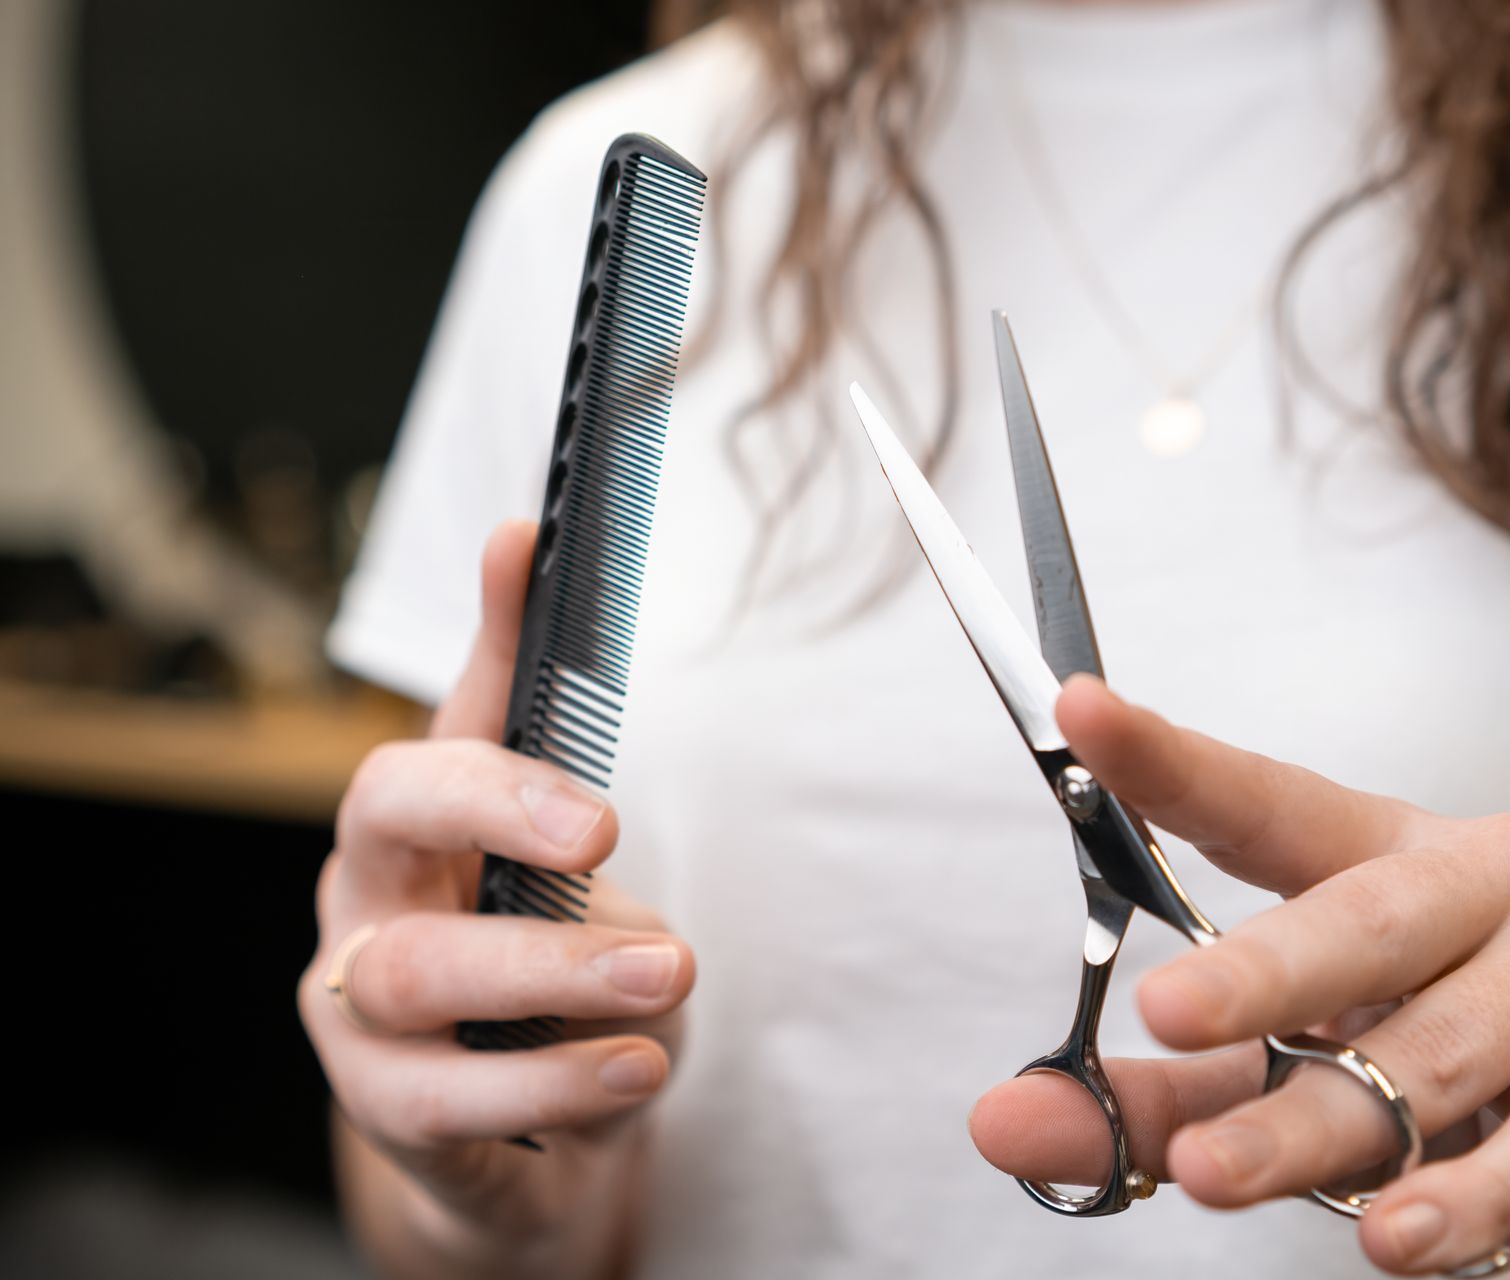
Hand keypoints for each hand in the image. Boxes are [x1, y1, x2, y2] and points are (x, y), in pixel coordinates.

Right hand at [297, 521, 695, 1253]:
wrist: (528, 1152)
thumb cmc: (545, 986)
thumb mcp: (566, 873)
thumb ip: (551, 746)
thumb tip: (527, 548)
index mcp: (418, 829)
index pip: (438, 703)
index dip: (482, 629)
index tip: (530, 544)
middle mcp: (368, 902)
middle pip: (384, 815)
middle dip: (494, 807)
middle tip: (603, 833)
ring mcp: (361, 1014)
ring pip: (416, 972)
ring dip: (551, 970)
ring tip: (667, 974)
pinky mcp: (394, 1114)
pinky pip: (453, 1100)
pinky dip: (554, 1078)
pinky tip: (636, 1064)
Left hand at [970, 677, 1509, 1278]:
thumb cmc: (1428, 1074)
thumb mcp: (1281, 1076)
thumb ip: (1151, 1101)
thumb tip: (1001, 1122)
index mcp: (1384, 848)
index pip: (1265, 801)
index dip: (1173, 761)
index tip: (1080, 711)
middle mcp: (1485, 877)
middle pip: (1360, 921)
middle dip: (1257, 976)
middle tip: (1161, 1013)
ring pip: (1426, 1055)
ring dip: (1314, 1128)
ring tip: (1215, 1178)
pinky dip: (1465, 1197)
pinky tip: (1395, 1237)